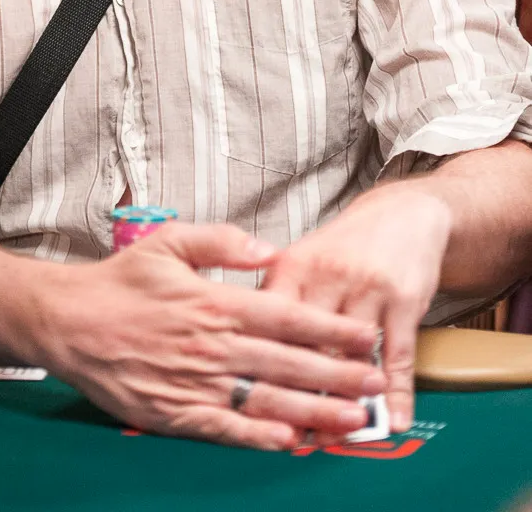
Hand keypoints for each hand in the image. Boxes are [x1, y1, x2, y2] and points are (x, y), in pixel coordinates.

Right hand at [34, 222, 384, 450]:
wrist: (70, 321)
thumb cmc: (121, 282)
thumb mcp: (169, 241)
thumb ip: (222, 241)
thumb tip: (268, 249)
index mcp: (215, 301)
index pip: (287, 316)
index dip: (331, 329)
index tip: (366, 336)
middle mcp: (213, 345)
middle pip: (288, 362)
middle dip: (339, 374)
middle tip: (377, 381)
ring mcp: (196, 382)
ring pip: (267, 399)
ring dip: (314, 410)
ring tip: (353, 418)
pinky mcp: (176, 412)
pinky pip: (227, 428)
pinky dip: (261, 436)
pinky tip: (291, 441)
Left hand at [262, 184, 451, 435]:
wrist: (402, 213)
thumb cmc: (345, 246)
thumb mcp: (304, 259)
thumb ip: (277, 300)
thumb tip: (248, 347)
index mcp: (294, 266)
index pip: (270, 322)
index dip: (263, 365)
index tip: (253, 403)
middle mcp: (328, 276)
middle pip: (310, 345)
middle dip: (301, 394)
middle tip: (294, 435)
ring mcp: (368, 288)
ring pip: (352, 357)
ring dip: (346, 402)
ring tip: (336, 438)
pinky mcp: (403, 300)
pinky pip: (398, 355)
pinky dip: (396, 394)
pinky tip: (393, 421)